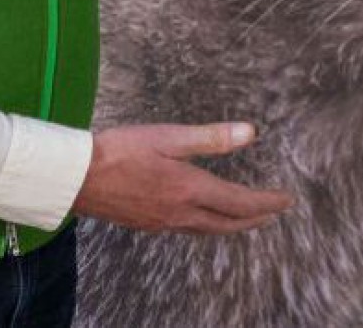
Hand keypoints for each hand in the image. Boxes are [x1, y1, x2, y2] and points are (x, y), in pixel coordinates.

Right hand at [72, 123, 292, 233]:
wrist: (76, 177)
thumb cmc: (120, 150)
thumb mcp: (169, 137)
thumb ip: (211, 137)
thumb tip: (250, 133)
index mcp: (189, 189)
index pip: (240, 202)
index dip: (267, 203)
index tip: (287, 200)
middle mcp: (180, 212)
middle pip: (228, 224)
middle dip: (255, 219)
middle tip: (275, 212)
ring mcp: (163, 222)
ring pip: (208, 230)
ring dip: (233, 225)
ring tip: (248, 219)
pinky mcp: (147, 224)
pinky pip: (188, 230)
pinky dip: (208, 226)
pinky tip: (204, 219)